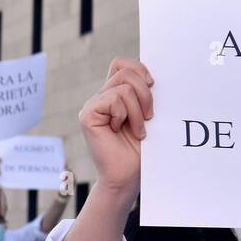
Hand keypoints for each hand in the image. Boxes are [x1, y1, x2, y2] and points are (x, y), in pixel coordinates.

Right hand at [79, 58, 152, 200]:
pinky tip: (120, 130)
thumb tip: (152, 74)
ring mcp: (92, 106)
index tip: (153, 85)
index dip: (139, 69)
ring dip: (138, 110)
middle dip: (145, 93)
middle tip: (149, 117)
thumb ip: (144, 92)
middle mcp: (100, 98)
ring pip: (123, 86)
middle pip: (125, 72)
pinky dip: (125, 114)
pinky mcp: (87, 115)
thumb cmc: (140, 150)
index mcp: (113, 95)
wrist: (127, 176)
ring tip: (137, 130)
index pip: (121, 64)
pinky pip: (114, 99)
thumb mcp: (147, 114)